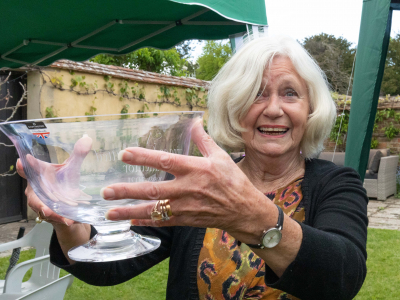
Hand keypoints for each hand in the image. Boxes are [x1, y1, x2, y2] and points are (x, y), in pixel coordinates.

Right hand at [16, 134, 92, 225]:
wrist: (72, 206)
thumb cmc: (65, 184)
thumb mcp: (71, 168)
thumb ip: (78, 155)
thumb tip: (87, 139)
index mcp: (39, 176)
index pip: (28, 170)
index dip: (24, 167)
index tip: (23, 162)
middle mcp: (38, 191)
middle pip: (32, 193)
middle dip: (34, 194)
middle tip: (36, 191)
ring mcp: (43, 204)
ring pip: (42, 208)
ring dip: (48, 210)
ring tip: (51, 212)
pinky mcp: (53, 215)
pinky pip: (55, 218)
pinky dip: (61, 218)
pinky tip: (68, 220)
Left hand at [104, 120, 274, 243]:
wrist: (244, 210)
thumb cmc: (233, 181)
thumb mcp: (221, 156)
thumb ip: (203, 140)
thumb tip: (194, 121)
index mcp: (195, 168)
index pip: (164, 160)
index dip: (143, 157)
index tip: (124, 154)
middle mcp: (187, 188)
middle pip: (152, 189)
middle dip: (127, 190)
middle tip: (106, 191)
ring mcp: (185, 206)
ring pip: (153, 209)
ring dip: (129, 210)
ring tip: (108, 212)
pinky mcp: (186, 219)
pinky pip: (163, 222)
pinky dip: (146, 221)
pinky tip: (129, 221)